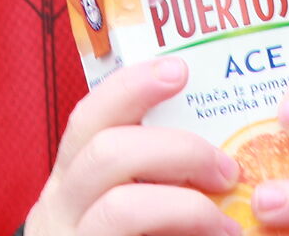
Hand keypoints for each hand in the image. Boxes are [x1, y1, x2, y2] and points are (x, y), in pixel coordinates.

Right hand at [27, 57, 243, 235]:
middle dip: (176, 150)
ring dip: (186, 207)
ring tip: (228, 226)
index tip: (181, 69)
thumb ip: (157, 179)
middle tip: (228, 169)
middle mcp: (59, 212)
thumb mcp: (128, 206)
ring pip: (122, 208)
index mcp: (71, 181)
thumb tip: (228, 149)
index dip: (132, 87)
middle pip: (106, 152)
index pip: (90, 117)